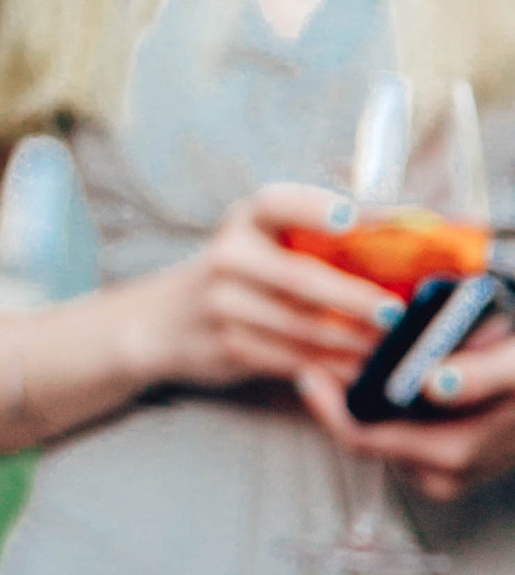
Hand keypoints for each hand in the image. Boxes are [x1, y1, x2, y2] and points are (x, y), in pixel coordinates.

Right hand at [141, 183, 405, 393]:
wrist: (164, 320)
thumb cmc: (242, 271)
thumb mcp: (263, 237)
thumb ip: (325, 229)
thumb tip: (410, 218)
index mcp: (246, 220)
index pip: (275, 204)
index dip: (311, 208)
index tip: (347, 218)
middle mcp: (228, 257)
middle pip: (299, 278)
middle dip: (353, 298)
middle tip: (397, 311)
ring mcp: (223, 305)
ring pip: (300, 327)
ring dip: (352, 340)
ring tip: (393, 347)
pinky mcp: (229, 347)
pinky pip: (291, 360)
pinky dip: (332, 367)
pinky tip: (362, 370)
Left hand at [297, 315, 514, 504]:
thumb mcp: (514, 368)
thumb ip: (480, 376)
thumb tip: (436, 384)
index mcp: (451, 451)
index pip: (362, 438)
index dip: (328, 406)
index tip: (308, 372)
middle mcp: (441, 474)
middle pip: (363, 440)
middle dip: (342, 401)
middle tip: (324, 359)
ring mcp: (440, 474)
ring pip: (378, 441)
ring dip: (363, 405)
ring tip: (352, 365)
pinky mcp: (441, 467)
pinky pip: (396, 439)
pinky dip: (385, 412)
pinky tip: (383, 381)